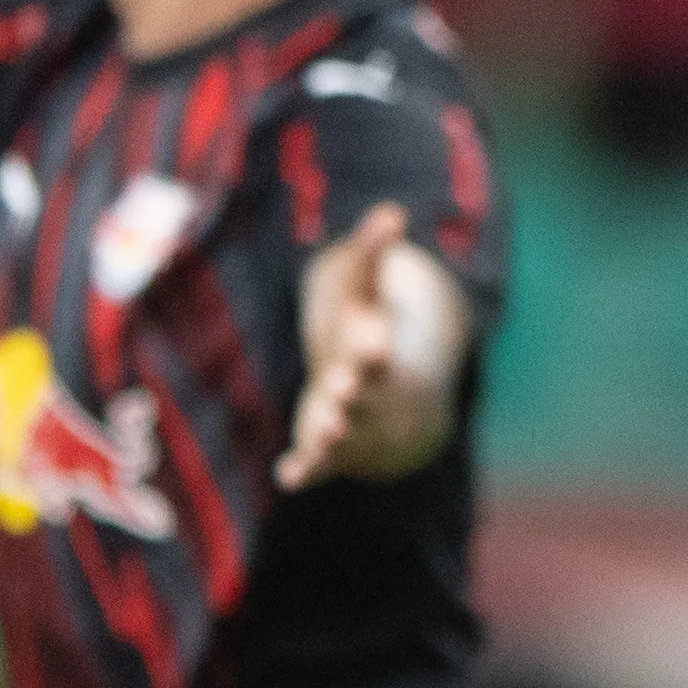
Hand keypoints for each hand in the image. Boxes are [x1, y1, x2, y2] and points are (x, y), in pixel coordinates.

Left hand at [276, 204, 456, 490]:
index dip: (372, 340)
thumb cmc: (370, 345)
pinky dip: (304, 472)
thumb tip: (391, 212)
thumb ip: (374, 259)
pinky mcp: (325, 455)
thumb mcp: (369, 300)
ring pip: (343, 436)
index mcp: (379, 359)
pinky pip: (316, 468)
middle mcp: (369, 399)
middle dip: (357, 390)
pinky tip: (288, 476)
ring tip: (327, 426)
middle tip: (347, 385)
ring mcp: (349, 430)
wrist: (398, 420)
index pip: (377, 349)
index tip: (370, 329)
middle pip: (365, 396)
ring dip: (334, 432)